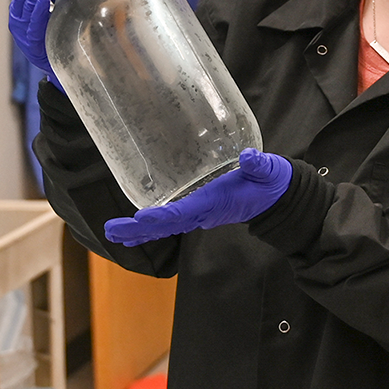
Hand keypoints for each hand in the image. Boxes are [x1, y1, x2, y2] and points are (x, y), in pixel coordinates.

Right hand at [8, 0, 62, 89]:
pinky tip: (44, 0)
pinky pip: (34, 26)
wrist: (61, 69)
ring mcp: (23, 29)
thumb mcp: (60, 10)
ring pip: (30, 2)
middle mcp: (20, 15)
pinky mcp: (31, 43)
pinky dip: (38, 12)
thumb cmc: (59, 35)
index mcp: (26, 5)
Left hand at [104, 148, 292, 245]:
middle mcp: (204, 212)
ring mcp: (200, 213)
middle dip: (138, 229)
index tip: (139, 218)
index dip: (160, 217)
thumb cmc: (270, 182)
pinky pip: (172, 220)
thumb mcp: (268, 171)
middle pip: (165, 225)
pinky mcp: (200, 209)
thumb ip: (259, 165)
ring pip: (165, 226)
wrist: (277, 198)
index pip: (183, 213)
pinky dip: (152, 224)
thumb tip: (249, 157)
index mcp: (215, 203)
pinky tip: (136, 223)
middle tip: (111, 230)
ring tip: (114, 231)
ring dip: (139, 230)